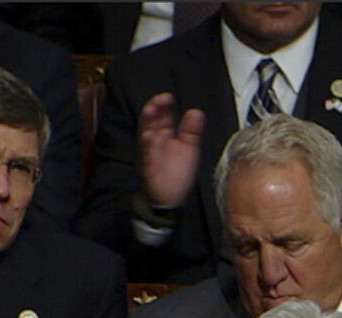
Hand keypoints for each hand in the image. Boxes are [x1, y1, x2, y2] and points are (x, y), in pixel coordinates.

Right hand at [138, 92, 206, 207]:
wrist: (169, 197)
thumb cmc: (177, 172)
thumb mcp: (188, 148)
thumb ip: (191, 131)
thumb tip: (196, 112)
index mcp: (166, 137)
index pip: (163, 117)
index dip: (164, 106)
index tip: (168, 96)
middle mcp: (156, 142)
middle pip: (151, 121)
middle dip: (153, 109)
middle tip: (159, 99)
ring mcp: (151, 153)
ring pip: (145, 134)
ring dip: (147, 122)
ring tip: (150, 110)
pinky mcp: (149, 166)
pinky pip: (147, 155)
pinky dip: (148, 145)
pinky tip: (150, 136)